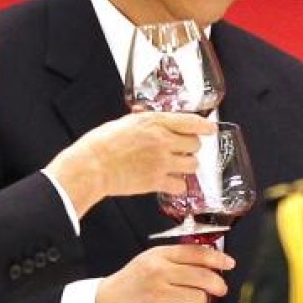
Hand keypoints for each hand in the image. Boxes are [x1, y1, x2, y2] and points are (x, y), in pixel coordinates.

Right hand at [45, 112, 214, 216]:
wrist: (92, 166)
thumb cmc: (101, 143)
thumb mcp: (124, 122)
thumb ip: (142, 121)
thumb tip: (148, 117)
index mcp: (155, 122)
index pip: (191, 122)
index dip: (205, 126)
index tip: (210, 129)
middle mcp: (163, 140)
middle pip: (195, 145)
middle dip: (191, 148)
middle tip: (183, 151)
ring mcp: (162, 162)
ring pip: (192, 165)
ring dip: (187, 166)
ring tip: (177, 167)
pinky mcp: (157, 181)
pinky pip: (181, 185)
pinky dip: (177, 184)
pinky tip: (168, 182)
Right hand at [94, 245, 234, 302]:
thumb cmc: (131, 282)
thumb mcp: (150, 260)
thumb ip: (176, 258)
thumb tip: (209, 261)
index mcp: (159, 256)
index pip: (196, 253)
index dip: (217, 258)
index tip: (229, 263)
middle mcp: (159, 273)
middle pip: (203, 277)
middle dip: (217, 284)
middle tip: (220, 289)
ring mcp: (158, 296)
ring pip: (198, 299)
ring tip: (186, 302)